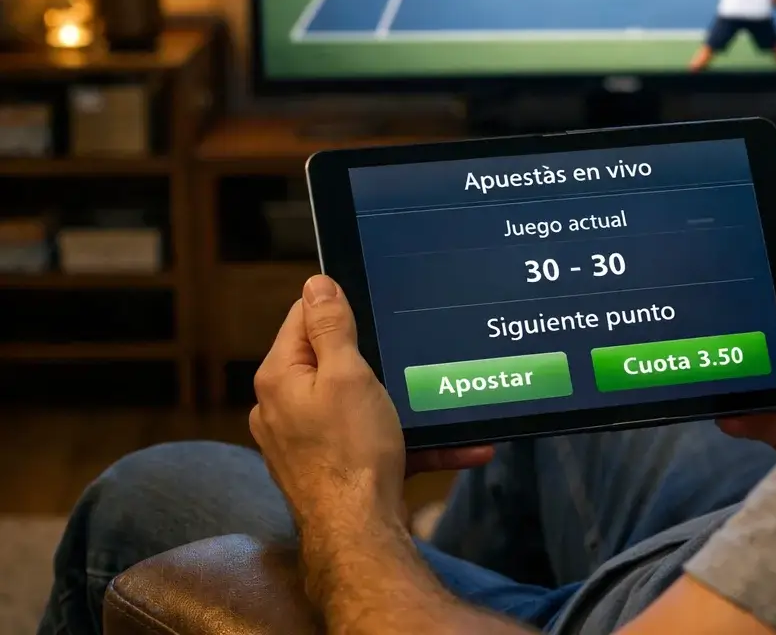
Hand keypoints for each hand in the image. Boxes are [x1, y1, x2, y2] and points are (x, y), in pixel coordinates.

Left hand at [249, 276, 491, 535]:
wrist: (359, 533)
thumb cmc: (352, 452)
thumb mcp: (347, 374)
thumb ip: (330, 327)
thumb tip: (316, 284)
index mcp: (280, 377)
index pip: (303, 318)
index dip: (341, 307)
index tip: (377, 307)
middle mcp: (282, 407)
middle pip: (332, 360)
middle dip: (377, 356)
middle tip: (411, 350)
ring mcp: (304, 441)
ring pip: (358, 403)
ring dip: (401, 402)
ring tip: (440, 399)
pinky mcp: (331, 467)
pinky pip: (371, 440)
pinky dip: (408, 440)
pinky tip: (454, 446)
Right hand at [717, 208, 775, 452]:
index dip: (753, 273)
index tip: (722, 255)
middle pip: (757, 331)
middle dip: (731, 327)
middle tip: (700, 315)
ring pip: (747, 374)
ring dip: (727, 373)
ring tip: (706, 364)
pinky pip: (749, 417)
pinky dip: (734, 415)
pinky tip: (725, 409)